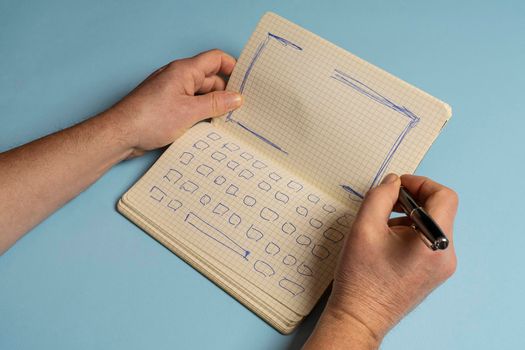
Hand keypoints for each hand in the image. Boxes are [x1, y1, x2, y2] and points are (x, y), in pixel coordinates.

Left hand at [107, 49, 242, 156]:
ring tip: (225, 121)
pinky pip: (190, 105)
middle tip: (238, 109)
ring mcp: (172, 92)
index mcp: (184, 70)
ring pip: (200, 94)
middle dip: (225, 92)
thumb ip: (216, 104)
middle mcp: (178, 77)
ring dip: (212, 106)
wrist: (120, 134)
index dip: (232, 67)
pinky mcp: (167, 107)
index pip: (216, 59)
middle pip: (210, 78)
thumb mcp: (190, 112)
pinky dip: (200, 114)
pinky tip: (207, 127)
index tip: (245, 83)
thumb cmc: (149, 119)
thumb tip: (236, 98)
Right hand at [304, 174, 457, 348]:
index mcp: (434, 243)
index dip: (420, 183)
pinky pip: (427, 240)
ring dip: (409, 215)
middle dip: (412, 199)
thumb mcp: (364, 228)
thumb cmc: (361, 278)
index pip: (444, 197)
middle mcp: (445, 255)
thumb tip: (393, 182)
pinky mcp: (433, 273)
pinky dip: (410, 231)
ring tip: (382, 224)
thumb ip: (379, 196)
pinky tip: (387, 239)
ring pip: (432, 224)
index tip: (398, 185)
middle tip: (386, 201)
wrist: (360, 316)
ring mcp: (441, 267)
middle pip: (439, 210)